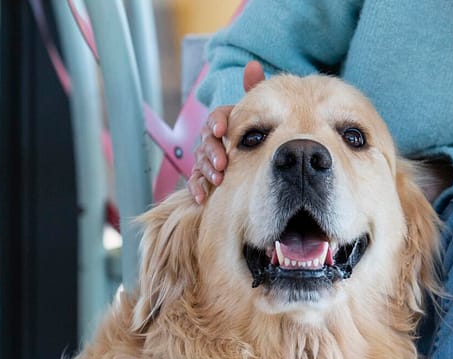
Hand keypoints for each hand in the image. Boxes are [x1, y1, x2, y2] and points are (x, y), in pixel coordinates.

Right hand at [188, 61, 265, 202]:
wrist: (256, 156)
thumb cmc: (256, 131)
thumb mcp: (257, 112)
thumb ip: (254, 91)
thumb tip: (253, 66)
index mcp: (223, 121)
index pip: (215, 118)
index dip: (217, 122)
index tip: (221, 130)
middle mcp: (212, 138)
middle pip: (206, 141)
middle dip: (212, 151)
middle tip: (222, 161)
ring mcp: (206, 158)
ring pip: (200, 162)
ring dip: (207, 170)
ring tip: (218, 179)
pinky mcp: (204, 176)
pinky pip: (195, 181)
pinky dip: (196, 188)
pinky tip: (201, 198)